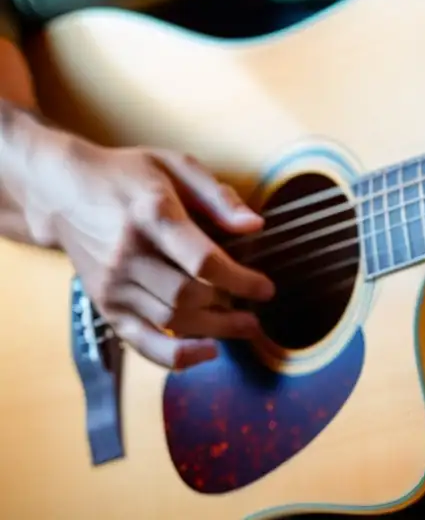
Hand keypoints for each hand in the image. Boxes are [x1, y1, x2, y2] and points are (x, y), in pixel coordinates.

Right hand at [29, 133, 274, 369]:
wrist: (63, 190)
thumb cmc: (128, 175)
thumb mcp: (176, 165)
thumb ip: (218, 196)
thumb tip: (255, 225)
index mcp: (151, 214)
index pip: (202, 261)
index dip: (240, 280)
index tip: (266, 288)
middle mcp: (127, 253)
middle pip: (188, 295)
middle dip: (230, 309)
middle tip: (257, 311)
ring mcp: (112, 282)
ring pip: (170, 319)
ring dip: (213, 330)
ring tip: (243, 327)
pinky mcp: (103, 303)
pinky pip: (140, 341)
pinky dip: (173, 355)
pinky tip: (205, 352)